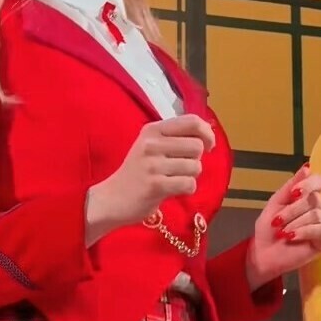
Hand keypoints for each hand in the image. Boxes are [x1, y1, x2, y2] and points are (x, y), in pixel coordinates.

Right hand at [85, 115, 214, 243]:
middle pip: (197, 147)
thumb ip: (175, 138)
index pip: (192, 121)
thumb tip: (208, 135)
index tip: (208, 146)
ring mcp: (153, 164)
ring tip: (173, 180)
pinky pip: (189, 184)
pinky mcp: (156, 185)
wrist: (112, 199)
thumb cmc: (137, 173)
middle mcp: (152, 143)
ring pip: (195, 167)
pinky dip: (187, 189)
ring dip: (190, 176)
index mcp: (153, 129)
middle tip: (181, 168)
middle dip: (196, 160)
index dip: (207, 133)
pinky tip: (173, 190)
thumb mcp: (151, 146)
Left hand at [246, 165, 320, 290]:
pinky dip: (304, 232)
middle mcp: (319, 208)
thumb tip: (307, 167)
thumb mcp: (276, 203)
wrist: (263, 254)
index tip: (293, 193)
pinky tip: (291, 237)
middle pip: (315, 199)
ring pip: (317, 214)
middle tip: (277, 221)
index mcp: (308, 197)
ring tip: (283, 232)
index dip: (309, 184)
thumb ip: (291, 186)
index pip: (319, 181)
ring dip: (295, 223)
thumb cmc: (269, 229)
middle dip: (292, 210)